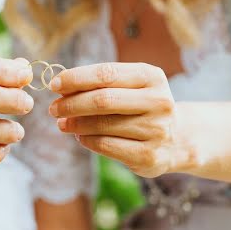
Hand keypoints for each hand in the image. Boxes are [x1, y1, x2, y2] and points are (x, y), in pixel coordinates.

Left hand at [49, 62, 180, 177]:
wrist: (176, 140)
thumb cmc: (142, 107)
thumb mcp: (130, 88)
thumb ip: (101, 84)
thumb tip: (61, 87)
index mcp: (152, 77)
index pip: (107, 74)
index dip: (76, 78)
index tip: (54, 84)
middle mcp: (159, 102)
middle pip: (103, 100)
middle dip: (72, 104)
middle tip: (53, 108)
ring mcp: (157, 130)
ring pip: (102, 125)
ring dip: (76, 124)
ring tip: (63, 123)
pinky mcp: (149, 156)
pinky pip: (106, 146)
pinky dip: (87, 140)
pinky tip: (80, 136)